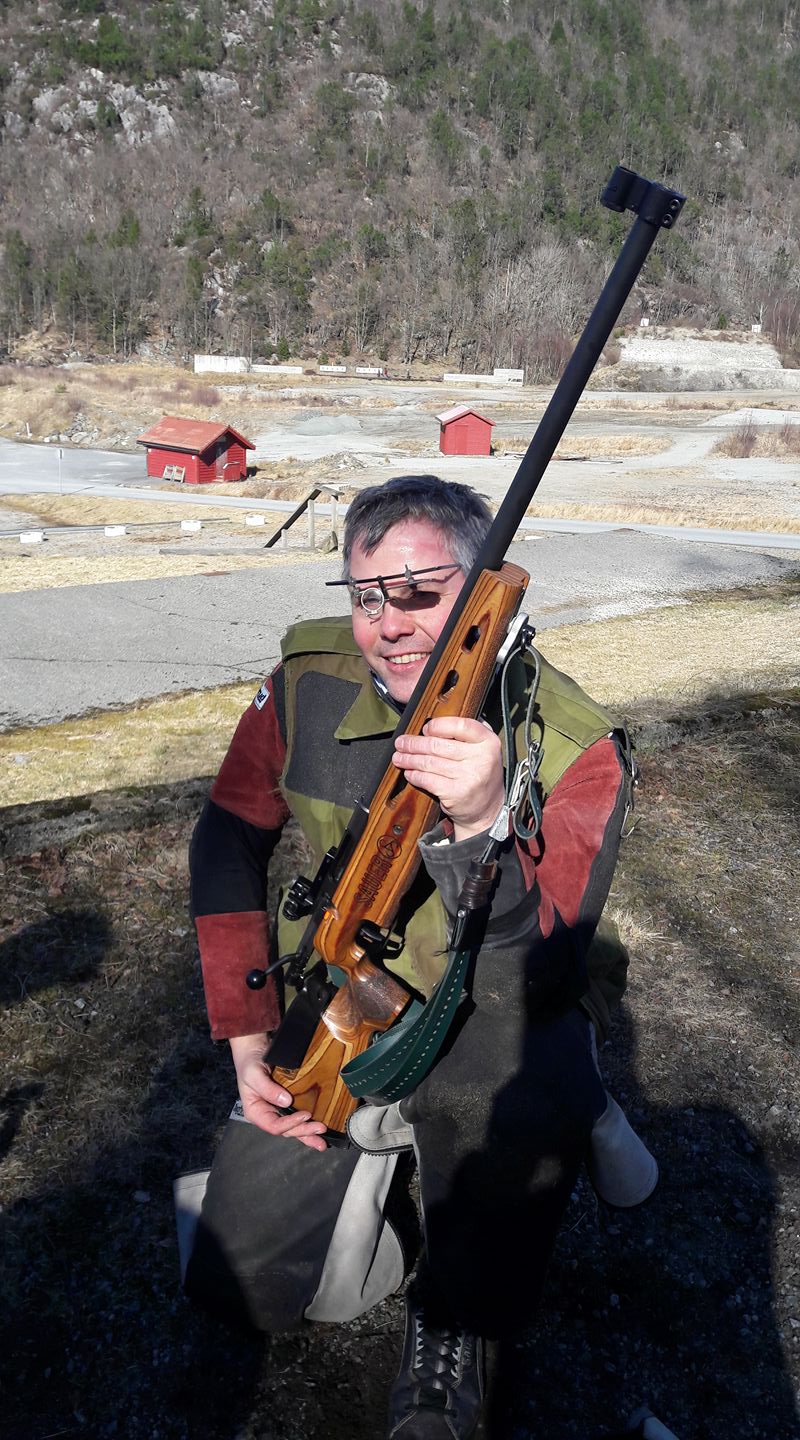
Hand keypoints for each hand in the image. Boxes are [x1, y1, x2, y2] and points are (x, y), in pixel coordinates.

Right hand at [229, 1033, 327, 1150]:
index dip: (290, 1123)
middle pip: (286, 1130)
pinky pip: (297, 1118)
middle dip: (304, 1132)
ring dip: (308, 1134)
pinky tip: (318, 1130)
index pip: (274, 1125)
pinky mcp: (286, 1104)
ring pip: (293, 1128)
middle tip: (320, 1129)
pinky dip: (307, 1125)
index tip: (305, 1115)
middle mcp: (267, 1114)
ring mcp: (277, 1110)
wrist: (254, 1049)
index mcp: (256, 1112)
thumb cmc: (250, 1062)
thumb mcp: (254, 1074)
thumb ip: (267, 1089)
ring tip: (322, 1141)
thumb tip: (286, 1101)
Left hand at [392, 716, 504, 841]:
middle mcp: (481, 758)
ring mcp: (469, 776)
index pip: (460, 725)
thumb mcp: (483, 750)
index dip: (438, 726)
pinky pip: (428, 780)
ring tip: (400, 757)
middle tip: (401, 743)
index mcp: (488, 742)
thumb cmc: (480, 775)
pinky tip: (410, 773)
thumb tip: (434, 723)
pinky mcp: (457, 793)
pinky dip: (415, 776)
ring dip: (410, 759)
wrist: (488, 808)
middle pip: (438, 745)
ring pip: (430, 762)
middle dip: (414, 744)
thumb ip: (466, 734)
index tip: (425, 729)